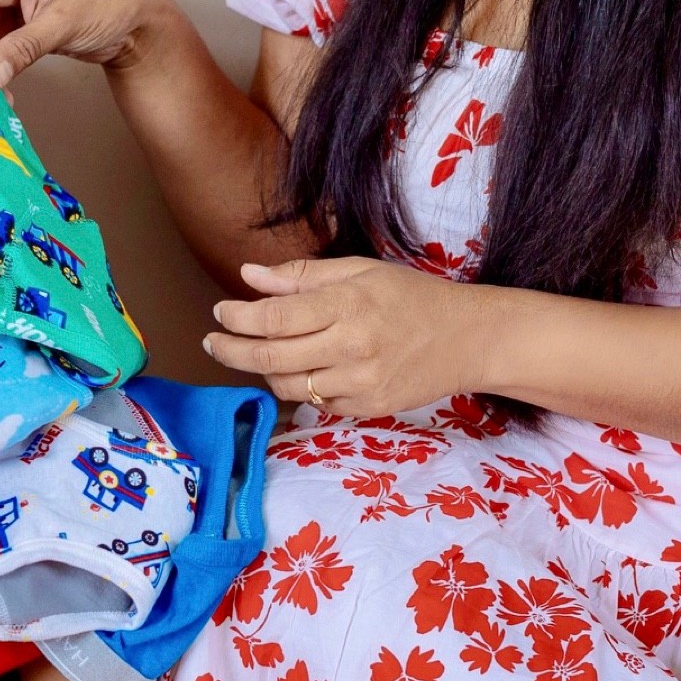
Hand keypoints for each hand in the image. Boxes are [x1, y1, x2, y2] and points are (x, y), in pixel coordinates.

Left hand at [204, 257, 503, 417]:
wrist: (467, 339)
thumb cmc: (412, 296)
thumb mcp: (361, 271)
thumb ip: (303, 276)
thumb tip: (250, 275)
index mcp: (347, 305)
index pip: (273, 317)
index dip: (237, 317)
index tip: (219, 312)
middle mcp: (350, 347)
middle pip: (269, 357)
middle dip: (230, 350)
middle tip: (213, 342)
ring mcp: (359, 384)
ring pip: (287, 386)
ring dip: (264, 369)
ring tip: (261, 351)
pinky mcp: (368, 409)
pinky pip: (316, 402)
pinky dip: (302, 386)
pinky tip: (305, 368)